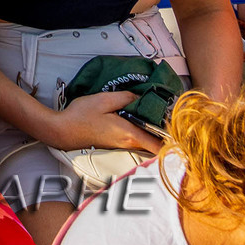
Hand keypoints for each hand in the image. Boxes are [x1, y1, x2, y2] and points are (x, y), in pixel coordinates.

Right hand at [49, 90, 163, 155]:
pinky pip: (136, 140)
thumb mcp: (105, 100)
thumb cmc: (82, 116)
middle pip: (156, 144)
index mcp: (130, 134)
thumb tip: (141, 98)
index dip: (173, 141)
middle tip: (169, 115)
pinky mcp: (116, 144)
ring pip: (146, 142)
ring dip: (153, 132)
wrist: (64, 131)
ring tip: (155, 114)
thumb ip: (126, 98)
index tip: (180, 130)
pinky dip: (142, 132)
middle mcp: (129, 144)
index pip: (159, 145)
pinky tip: (138, 118)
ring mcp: (122, 146)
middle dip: (164, 132)